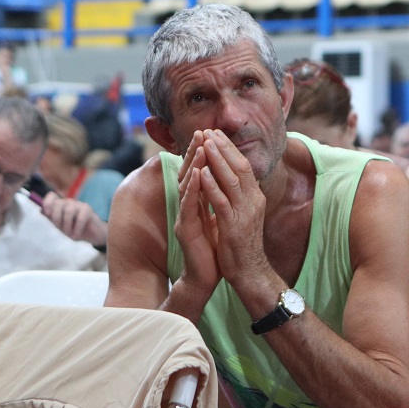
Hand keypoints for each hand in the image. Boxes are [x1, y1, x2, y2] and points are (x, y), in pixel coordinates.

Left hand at [41, 193, 107, 245]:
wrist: (92, 236)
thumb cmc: (75, 229)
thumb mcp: (61, 226)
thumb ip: (51, 218)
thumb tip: (40, 211)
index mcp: (61, 205)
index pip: (52, 196)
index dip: (47, 203)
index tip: (47, 214)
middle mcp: (69, 202)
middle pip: (58, 203)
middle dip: (57, 218)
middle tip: (60, 229)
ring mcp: (79, 205)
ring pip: (68, 211)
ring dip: (67, 225)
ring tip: (69, 234)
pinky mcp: (87, 209)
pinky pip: (80, 218)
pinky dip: (76, 229)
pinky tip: (76, 235)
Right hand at [173, 133, 220, 296]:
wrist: (208, 275)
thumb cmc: (214, 247)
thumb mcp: (218, 217)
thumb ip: (216, 200)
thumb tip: (224, 182)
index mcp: (196, 203)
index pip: (198, 173)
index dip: (202, 154)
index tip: (210, 135)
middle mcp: (187, 207)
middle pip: (189, 174)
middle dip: (194, 152)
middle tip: (201, 132)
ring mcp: (184, 217)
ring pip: (187, 186)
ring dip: (193, 165)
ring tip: (200, 147)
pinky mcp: (185, 229)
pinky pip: (188, 205)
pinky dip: (193, 188)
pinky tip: (198, 174)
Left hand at [194, 130, 269, 294]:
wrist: (250, 271)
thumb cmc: (243, 242)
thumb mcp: (243, 213)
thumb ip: (238, 194)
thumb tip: (230, 175)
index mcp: (254, 196)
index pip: (243, 166)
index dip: (229, 149)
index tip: (216, 134)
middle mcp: (253, 201)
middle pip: (240, 167)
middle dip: (224, 148)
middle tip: (210, 131)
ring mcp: (245, 213)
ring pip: (232, 180)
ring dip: (218, 161)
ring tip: (206, 144)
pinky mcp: (233, 226)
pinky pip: (221, 202)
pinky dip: (212, 186)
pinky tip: (202, 173)